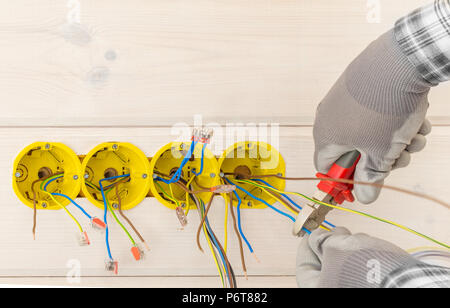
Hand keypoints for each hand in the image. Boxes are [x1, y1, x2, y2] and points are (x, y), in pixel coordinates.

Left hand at [296, 227, 416, 287]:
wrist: (406, 281)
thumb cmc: (366, 269)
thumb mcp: (333, 247)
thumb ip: (319, 240)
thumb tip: (316, 238)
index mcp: (319, 288)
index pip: (305, 266)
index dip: (307, 245)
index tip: (312, 232)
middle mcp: (335, 288)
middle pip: (324, 262)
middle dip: (332, 242)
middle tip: (339, 232)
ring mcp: (353, 285)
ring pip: (343, 260)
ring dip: (349, 245)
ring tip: (359, 243)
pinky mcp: (370, 282)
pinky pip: (360, 264)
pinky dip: (363, 253)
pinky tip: (371, 250)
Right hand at [313, 29, 433, 203]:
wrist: (398, 63)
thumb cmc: (383, 110)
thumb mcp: (380, 153)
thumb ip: (371, 179)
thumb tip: (365, 198)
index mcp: (326, 137)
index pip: (327, 168)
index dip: (345, 181)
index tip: (364, 186)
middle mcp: (329, 118)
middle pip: (354, 152)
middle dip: (380, 159)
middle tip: (400, 159)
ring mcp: (344, 100)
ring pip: (368, 133)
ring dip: (393, 141)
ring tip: (415, 137)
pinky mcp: (359, 88)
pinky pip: (372, 113)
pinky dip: (392, 121)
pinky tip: (414, 119)